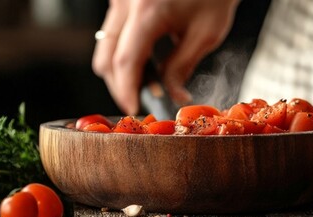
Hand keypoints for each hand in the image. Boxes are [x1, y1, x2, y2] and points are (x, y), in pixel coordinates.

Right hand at [92, 0, 239, 114]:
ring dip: (122, 69)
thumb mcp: (206, 33)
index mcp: (147, 10)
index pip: (125, 61)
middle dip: (121, 84)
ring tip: (151, 81)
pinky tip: (149, 59)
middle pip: (106, 57)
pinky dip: (125, 50)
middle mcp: (125, 2)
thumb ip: (182, 67)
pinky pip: (113, 32)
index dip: (126, 90)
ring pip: (106, 45)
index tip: (133, 109)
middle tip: (142, 101)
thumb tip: (171, 95)